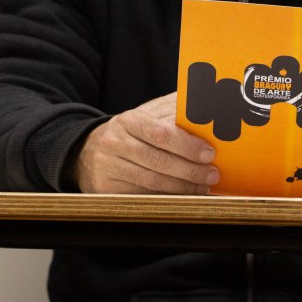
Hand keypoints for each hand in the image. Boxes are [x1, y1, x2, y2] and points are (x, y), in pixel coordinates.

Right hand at [73, 92, 218, 193]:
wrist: (88, 150)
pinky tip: (184, 194)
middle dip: (190, 170)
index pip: (160, 133)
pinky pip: (142, 195)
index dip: (187, 145)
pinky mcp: (105, 188)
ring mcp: (108, 167)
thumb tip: (206, 104)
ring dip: (182, 186)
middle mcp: (114, 143)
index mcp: (128, 120)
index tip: (209, 153)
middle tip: (212, 174)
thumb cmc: (130, 132)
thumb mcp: (147, 115)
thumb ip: (174, 110)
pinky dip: (167, 196)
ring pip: (151, 181)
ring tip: (204, 186)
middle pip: (157, 161)